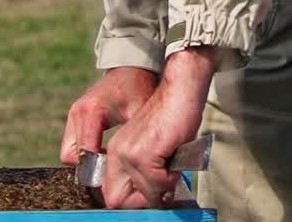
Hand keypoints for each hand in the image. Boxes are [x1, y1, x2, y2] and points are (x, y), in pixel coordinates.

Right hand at [60, 67, 157, 164]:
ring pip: (68, 152)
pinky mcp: (74, 116)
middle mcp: (77, 112)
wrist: (130, 68)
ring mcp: (73, 113)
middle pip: (70, 157)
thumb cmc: (137, 89)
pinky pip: (72, 144)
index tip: (114, 172)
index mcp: (91, 111)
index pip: (84, 153)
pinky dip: (84, 151)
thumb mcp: (139, 114)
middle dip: (88, 166)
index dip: (97, 169)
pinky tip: (103, 149)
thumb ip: (132, 139)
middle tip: (110, 167)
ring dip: (85, 159)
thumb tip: (133, 167)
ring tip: (108, 157)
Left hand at [101, 47, 218, 208]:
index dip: (132, 200)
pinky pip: (156, 185)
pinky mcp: (143, 152)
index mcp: (116, 152)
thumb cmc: (173, 118)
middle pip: (116, 201)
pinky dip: (170, 180)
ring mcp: (128, 152)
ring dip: (161, 189)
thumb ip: (144, 174)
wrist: (181, 89)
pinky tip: (174, 158)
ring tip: (172, 165)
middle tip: (163, 182)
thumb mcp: (153, 149)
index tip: (153, 190)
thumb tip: (153, 201)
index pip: (110, 195)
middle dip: (143, 200)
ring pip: (140, 196)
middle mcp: (116, 152)